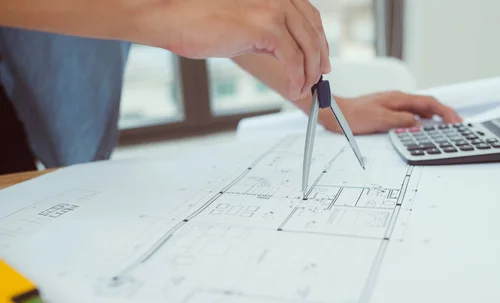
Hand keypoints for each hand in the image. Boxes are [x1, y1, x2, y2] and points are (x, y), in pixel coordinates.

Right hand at [149, 0, 329, 100]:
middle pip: (313, 32)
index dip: (320, 41)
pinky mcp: (265, 28)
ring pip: (308, 47)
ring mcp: (273, 9)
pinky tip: (293, 89)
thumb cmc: (197, 20)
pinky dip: (298, 78)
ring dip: (309, 74)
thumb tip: (284, 52)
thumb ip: (265, 30)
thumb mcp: (241, 21)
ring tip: (302, 90)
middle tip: (317, 81)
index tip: (321, 61)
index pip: (310, 17)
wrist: (172, 16)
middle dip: (319, 60)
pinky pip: (294, 60)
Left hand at [320, 92, 462, 133]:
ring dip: (434, 117)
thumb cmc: (353, 116)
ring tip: (446, 127)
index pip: (429, 103)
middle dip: (444, 114)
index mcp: (399, 99)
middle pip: (428, 104)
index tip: (456, 121)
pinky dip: (421, 119)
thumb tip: (419, 124)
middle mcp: (398, 99)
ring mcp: (393, 104)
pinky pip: (410, 113)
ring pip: (420, 109)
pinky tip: (423, 127)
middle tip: (457, 125)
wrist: (335, 113)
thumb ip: (401, 120)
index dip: (445, 112)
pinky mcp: (387, 110)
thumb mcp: (380, 120)